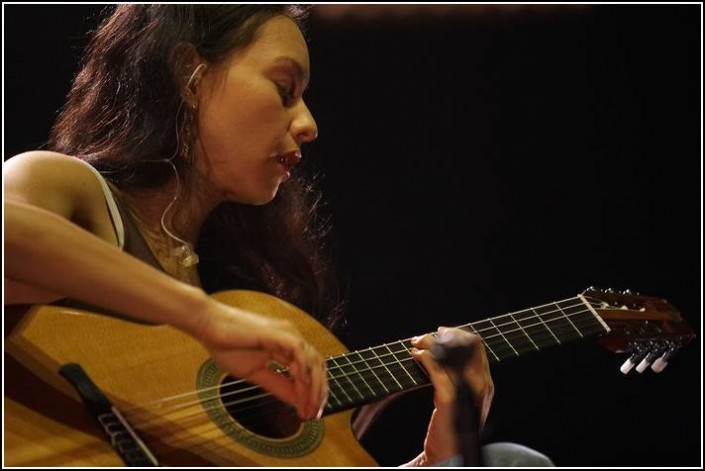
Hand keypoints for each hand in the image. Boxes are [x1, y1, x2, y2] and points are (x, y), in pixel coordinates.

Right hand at [193, 298, 327, 420]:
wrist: (209, 327)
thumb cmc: (228, 345)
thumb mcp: (255, 373)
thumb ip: (276, 384)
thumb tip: (295, 401)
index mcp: (286, 347)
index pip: (309, 371)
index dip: (312, 394)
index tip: (307, 413)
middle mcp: (291, 339)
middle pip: (317, 366)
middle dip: (318, 392)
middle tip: (313, 413)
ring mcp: (286, 333)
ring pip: (312, 360)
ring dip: (313, 386)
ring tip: (308, 405)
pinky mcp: (278, 332)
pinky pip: (299, 351)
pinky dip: (303, 369)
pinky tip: (301, 385)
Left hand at [409, 327, 493, 465]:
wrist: (449, 459)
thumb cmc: (450, 432)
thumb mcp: (456, 399)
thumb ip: (453, 377)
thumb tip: (437, 354)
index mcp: (484, 385)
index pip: (476, 346)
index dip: (456, 334)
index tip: (438, 332)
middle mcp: (482, 386)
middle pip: (468, 343)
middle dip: (442, 335)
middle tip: (421, 338)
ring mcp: (468, 392)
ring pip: (453, 352)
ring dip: (430, 343)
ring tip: (416, 344)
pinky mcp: (451, 399)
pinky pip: (438, 368)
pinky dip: (425, 357)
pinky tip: (416, 356)